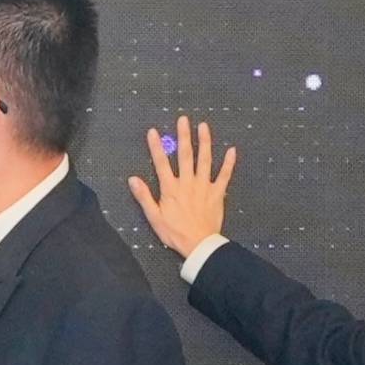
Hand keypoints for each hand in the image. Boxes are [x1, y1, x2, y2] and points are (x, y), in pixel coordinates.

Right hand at [126, 114, 235, 262]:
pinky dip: (229, 163)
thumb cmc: (174, 232)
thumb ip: (144, 196)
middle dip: (184, 136)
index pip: (161, 163)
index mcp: (170, 188)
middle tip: (183, 119)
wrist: (198, 244)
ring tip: (204, 126)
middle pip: (185, 155)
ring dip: (205, 142)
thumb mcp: (154, 217)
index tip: (153, 131)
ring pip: (205, 160)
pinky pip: (224, 175)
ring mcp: (204, 186)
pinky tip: (232, 150)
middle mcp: (187, 182)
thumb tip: (133, 179)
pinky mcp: (217, 193)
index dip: (156, 146)